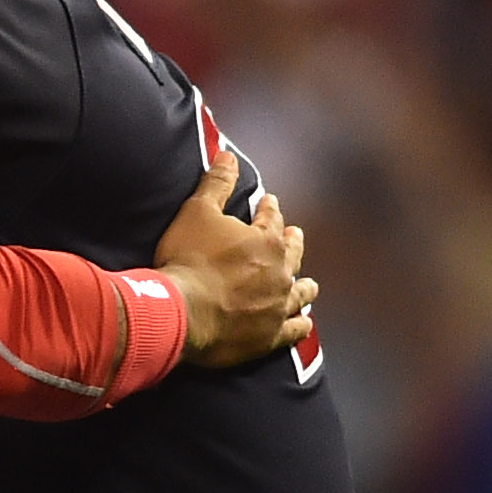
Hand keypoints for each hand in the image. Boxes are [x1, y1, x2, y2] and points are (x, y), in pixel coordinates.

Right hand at [150, 146, 313, 367]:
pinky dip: (300, 326)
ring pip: (301, 294)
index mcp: (267, 240)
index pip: (272, 218)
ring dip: (304, 287)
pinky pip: (293, 331)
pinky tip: (304, 323)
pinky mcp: (269, 336)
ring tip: (309, 285)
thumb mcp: (197, 213)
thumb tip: (228, 156)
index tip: (269, 203)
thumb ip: (216, 184)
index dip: (269, 208)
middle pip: (293, 254)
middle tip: (295, 237)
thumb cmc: (188, 260)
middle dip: (293, 243)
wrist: (182, 313)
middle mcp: (281, 273)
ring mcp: (278, 306)